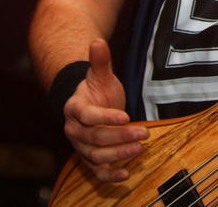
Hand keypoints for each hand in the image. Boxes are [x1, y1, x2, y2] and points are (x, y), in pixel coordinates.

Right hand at [63, 39, 148, 181]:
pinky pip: (96, 170)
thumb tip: (98, 41)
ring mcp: (80, 146)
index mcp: (75, 108)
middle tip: (143, 133)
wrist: (89, 106)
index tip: (126, 117)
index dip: (106, 118)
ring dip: (118, 154)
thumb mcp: (100, 75)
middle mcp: (74, 130)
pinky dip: (110, 175)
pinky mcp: (89, 158)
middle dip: (120, 137)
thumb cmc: (97, 90)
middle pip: (94, 138)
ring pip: (96, 155)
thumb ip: (100, 61)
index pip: (88, 116)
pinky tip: (126, 174)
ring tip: (140, 149)